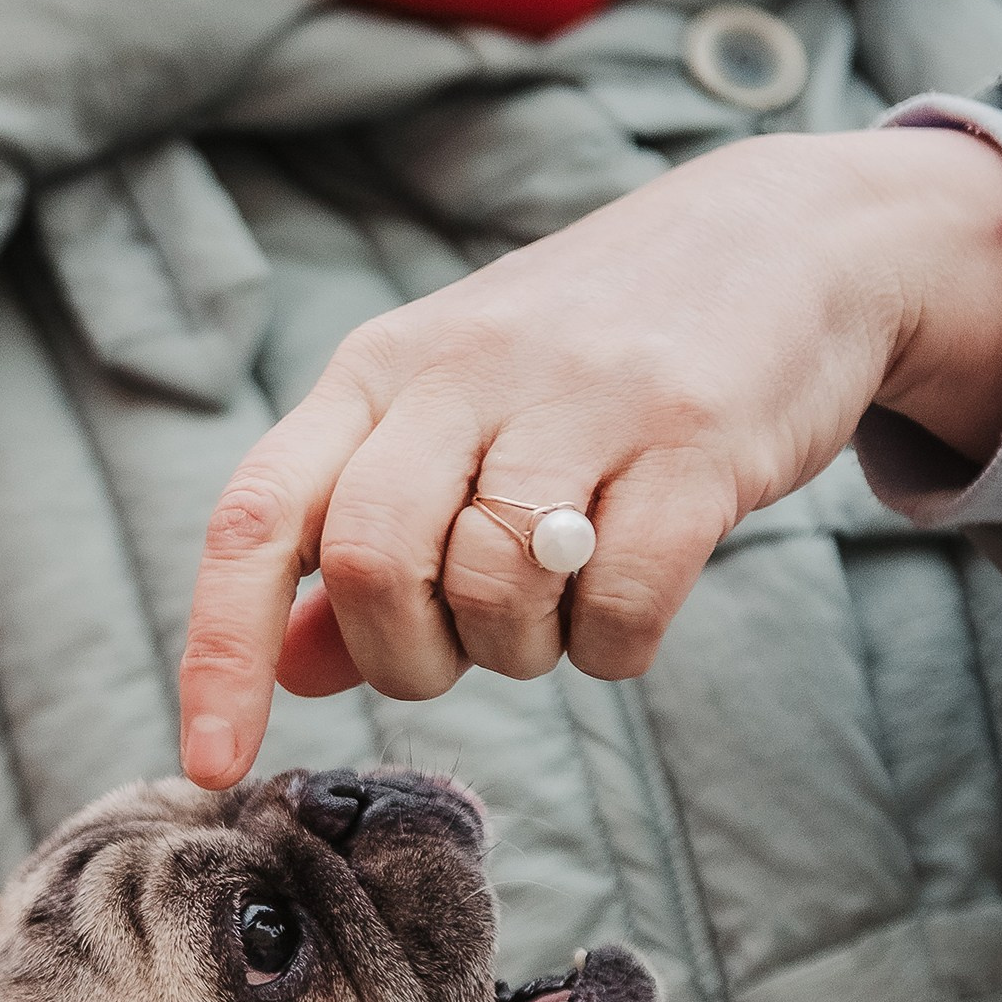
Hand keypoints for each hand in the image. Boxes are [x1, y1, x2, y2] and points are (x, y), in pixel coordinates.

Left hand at [179, 123, 1001, 784]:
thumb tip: (285, 668)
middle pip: (369, 562)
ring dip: (523, 652)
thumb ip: (360, 540)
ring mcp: (587, 396)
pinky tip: (632, 603)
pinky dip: (617, 646)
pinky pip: (621, 605)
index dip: (218, 652)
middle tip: (460, 649)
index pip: (257, 516)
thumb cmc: (591, 358)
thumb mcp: (451, 420)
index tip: (208, 764)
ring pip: (495, 593)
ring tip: (563, 598)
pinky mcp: (698, 436)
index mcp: (380, 369)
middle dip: (404, 658)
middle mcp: (467, 368)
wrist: (793, 238)